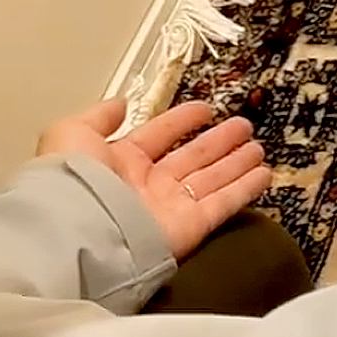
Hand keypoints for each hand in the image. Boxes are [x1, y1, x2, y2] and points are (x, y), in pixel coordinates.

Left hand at [37, 98, 271, 258]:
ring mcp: (172, 207)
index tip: (205, 108)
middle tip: (243, 126)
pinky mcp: (192, 226)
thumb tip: (120, 103)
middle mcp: (149, 185)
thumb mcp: (71, 135)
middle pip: (192, 157)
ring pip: (212, 179)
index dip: (181, 120)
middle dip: (218, 141)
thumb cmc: (75, 181)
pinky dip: (245, 189)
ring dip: (236, 163)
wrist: (80, 233)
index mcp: (120, 163)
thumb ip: (97, 118)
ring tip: (258, 147)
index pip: (158, 135)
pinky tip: (264, 174)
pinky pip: (223, 204)